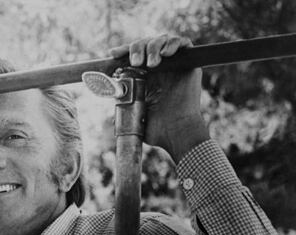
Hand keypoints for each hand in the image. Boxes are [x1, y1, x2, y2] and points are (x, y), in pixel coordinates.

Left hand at [110, 34, 209, 162]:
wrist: (175, 132)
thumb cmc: (155, 128)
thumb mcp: (131, 113)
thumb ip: (120, 101)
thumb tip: (107, 92)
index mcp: (143, 76)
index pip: (132, 55)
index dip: (123, 50)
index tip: (113, 54)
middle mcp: (159, 68)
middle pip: (146, 44)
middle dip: (137, 48)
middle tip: (134, 62)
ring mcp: (174, 64)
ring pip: (162, 39)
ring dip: (153, 46)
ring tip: (151, 63)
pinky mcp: (190, 64)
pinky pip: (184, 43)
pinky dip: (173, 43)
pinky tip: (166, 54)